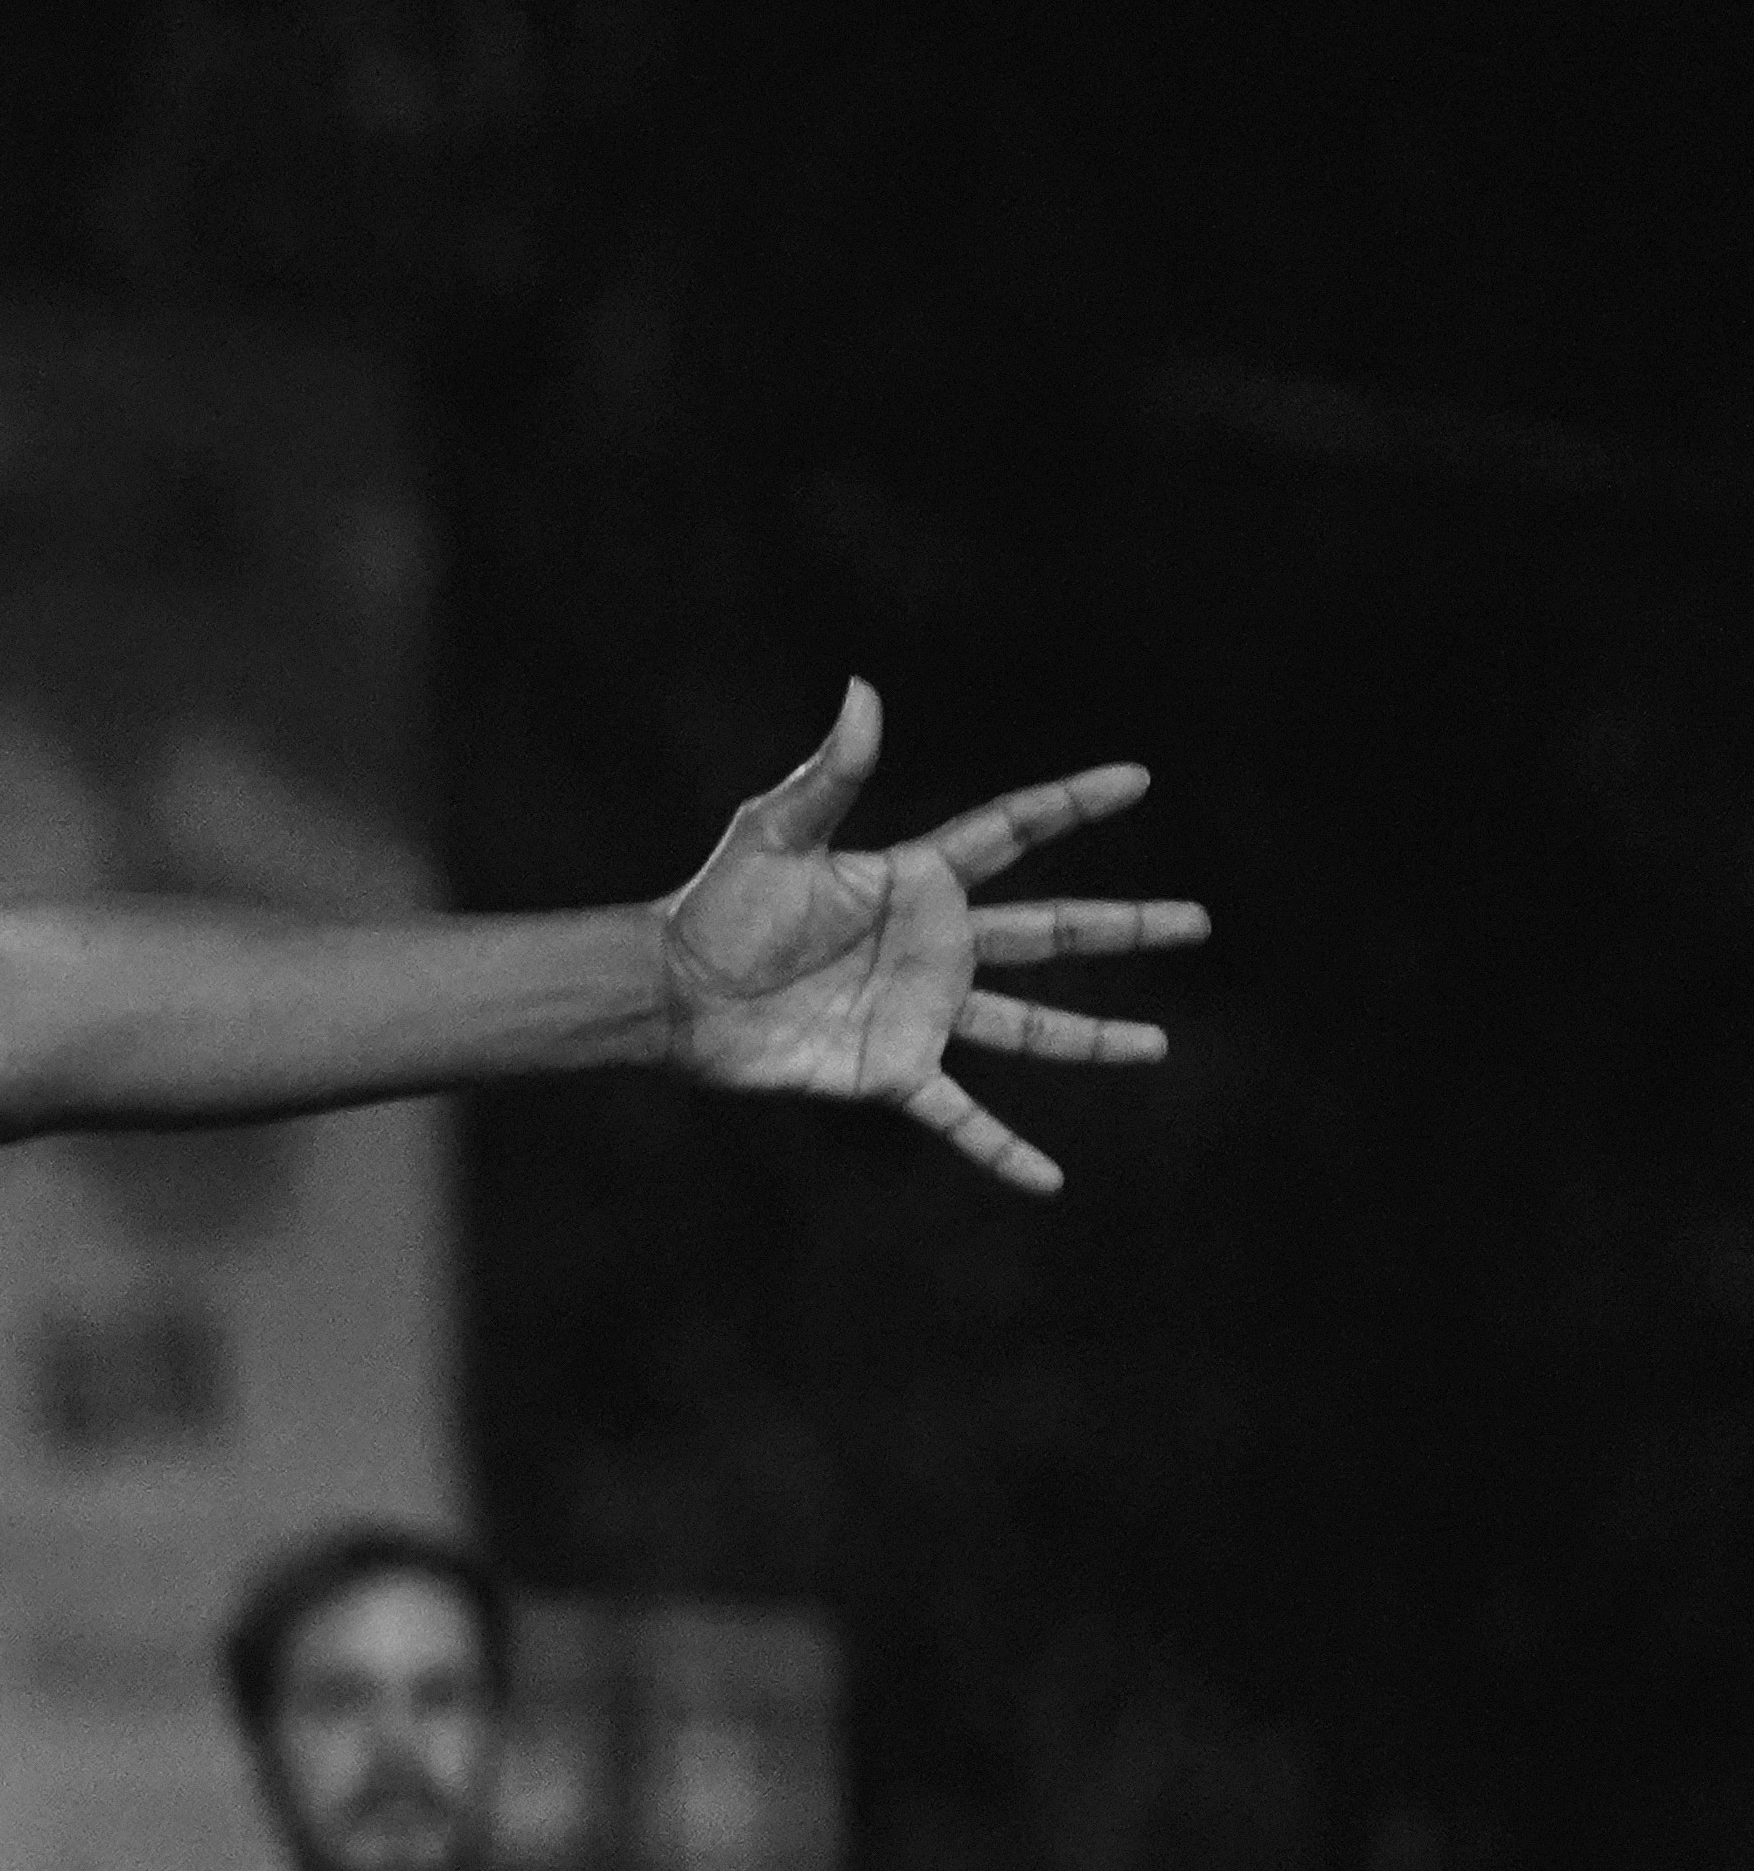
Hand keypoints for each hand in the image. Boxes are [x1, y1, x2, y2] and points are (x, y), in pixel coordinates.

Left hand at [656, 682, 1205, 1195]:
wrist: (672, 991)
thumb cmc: (715, 905)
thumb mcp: (775, 832)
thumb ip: (832, 771)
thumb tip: (864, 689)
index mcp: (916, 880)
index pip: (1012, 832)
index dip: (1072, 804)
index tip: (1138, 779)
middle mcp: (933, 945)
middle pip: (1050, 933)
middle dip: (1124, 926)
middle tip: (1198, 920)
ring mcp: (920, 1012)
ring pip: (1029, 1025)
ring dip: (1093, 1039)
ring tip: (1160, 1045)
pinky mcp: (892, 1072)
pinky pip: (960, 1117)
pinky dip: (1001, 1151)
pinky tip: (1049, 1181)